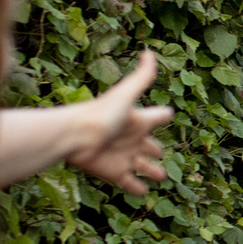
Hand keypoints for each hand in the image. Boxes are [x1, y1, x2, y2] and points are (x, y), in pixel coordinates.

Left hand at [69, 53, 174, 194]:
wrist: (75, 137)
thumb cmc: (99, 114)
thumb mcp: (124, 94)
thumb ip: (141, 77)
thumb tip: (149, 51)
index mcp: (139, 120)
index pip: (158, 117)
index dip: (164, 116)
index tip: (168, 115)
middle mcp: (133, 140)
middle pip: (152, 146)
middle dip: (157, 150)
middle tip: (159, 152)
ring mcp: (125, 158)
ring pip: (145, 167)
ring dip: (153, 172)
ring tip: (160, 176)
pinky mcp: (116, 174)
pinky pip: (130, 184)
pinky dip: (137, 189)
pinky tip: (143, 192)